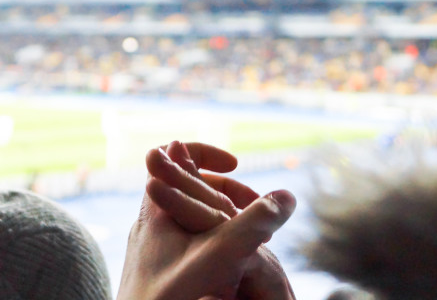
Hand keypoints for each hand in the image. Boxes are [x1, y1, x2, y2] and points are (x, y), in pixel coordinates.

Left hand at [147, 141, 296, 299]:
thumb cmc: (170, 297)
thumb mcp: (220, 256)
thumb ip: (253, 224)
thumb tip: (288, 196)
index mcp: (155, 207)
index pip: (173, 153)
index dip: (206, 152)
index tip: (235, 167)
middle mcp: (148, 222)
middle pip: (189, 184)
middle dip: (228, 190)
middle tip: (256, 206)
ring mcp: (150, 247)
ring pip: (190, 215)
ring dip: (225, 218)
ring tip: (255, 237)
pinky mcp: (154, 269)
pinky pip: (187, 240)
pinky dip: (213, 241)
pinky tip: (234, 265)